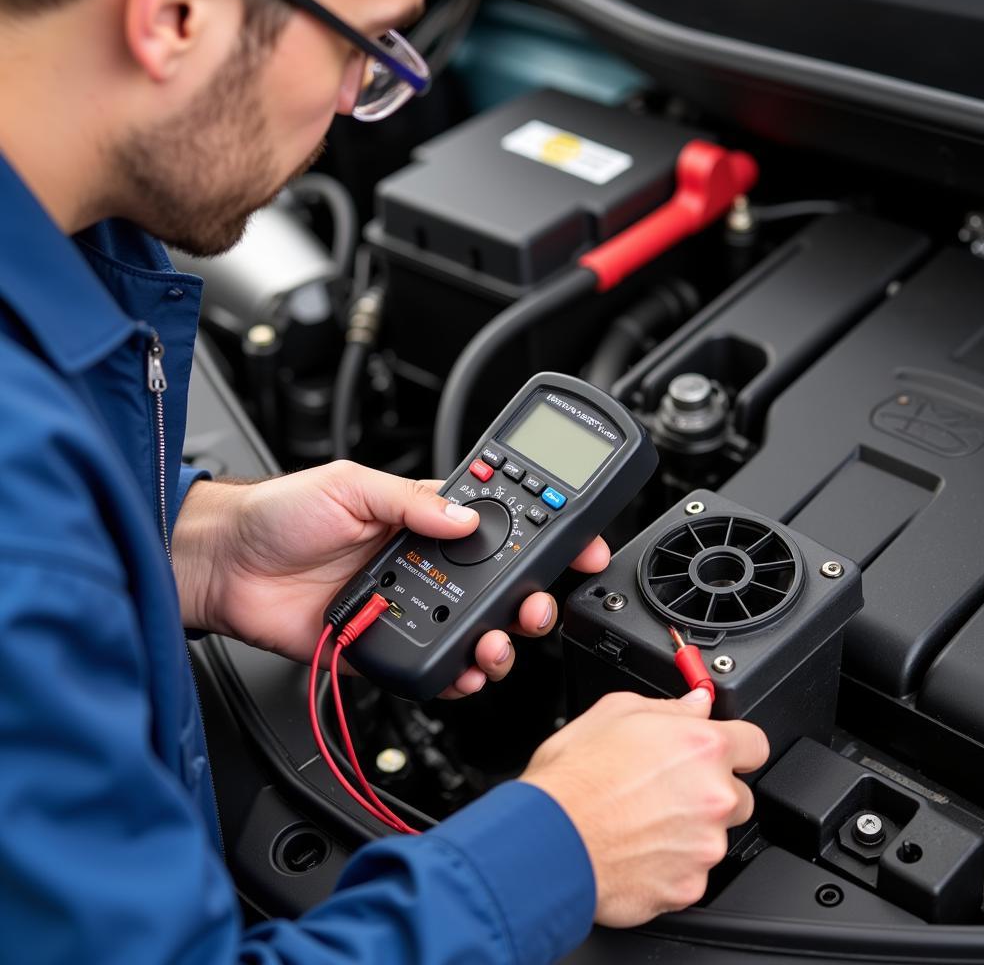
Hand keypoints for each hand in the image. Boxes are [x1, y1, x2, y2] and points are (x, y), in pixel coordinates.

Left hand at [173, 461, 609, 698]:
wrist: (227, 565)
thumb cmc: (282, 513)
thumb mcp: (352, 484)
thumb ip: (413, 501)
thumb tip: (466, 516)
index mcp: (425, 519)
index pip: (500, 527)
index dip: (545, 538)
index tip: (579, 545)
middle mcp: (425, 565)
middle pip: (499, 588)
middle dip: (533, 599)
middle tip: (538, 604)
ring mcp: (408, 608)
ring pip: (475, 631)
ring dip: (500, 642)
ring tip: (500, 643)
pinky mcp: (383, 646)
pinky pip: (432, 667)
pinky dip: (457, 675)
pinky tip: (466, 671)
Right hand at [521, 689, 768, 926]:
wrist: (548, 839)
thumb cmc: (573, 777)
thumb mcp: (614, 712)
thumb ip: (668, 707)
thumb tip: (694, 705)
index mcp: (702, 747)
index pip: (755, 743)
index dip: (735, 745)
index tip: (721, 751)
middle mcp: (713, 796)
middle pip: (738, 794)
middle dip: (710, 791)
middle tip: (664, 788)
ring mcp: (705, 846)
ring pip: (713, 835)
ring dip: (689, 829)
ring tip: (640, 818)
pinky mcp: (689, 887)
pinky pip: (692, 872)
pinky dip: (671, 863)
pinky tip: (636, 846)